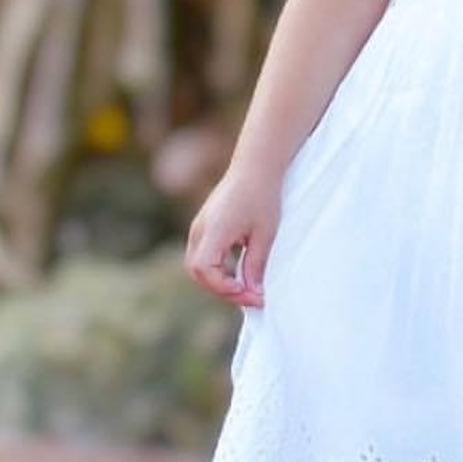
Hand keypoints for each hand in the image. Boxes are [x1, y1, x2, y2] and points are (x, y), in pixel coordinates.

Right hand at [185, 168, 282, 306]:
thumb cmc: (263, 195)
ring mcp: (198, 227)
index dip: (224, 287)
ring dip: (218, 280)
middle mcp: (199, 230)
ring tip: (245, 288)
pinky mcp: (203, 226)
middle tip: (251, 296)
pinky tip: (237, 274)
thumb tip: (252, 294)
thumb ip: (255, 265)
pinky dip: (216, 269)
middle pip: (198, 272)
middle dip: (222, 289)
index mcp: (212, 230)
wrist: (256, 165)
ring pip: (197, 266)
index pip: (204, 270)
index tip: (249, 293)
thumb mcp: (265, 233)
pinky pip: (202, 255)